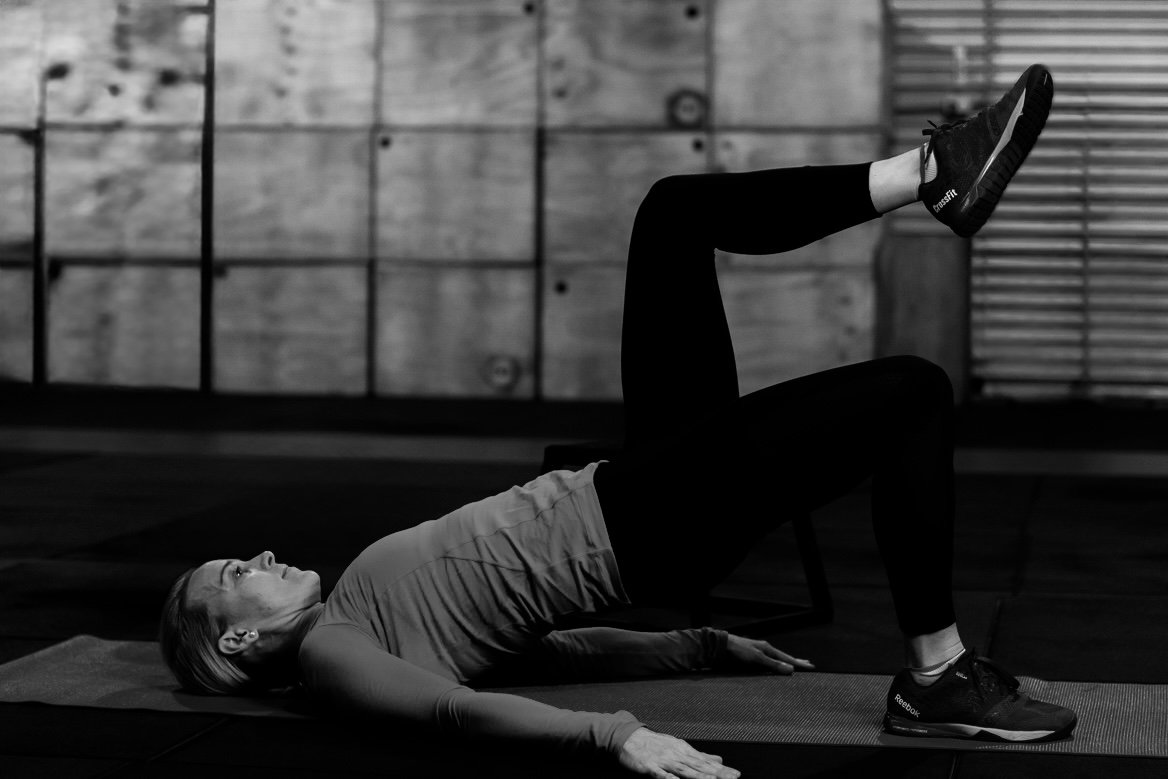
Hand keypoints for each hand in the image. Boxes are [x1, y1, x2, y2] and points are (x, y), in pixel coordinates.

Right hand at [619, 727, 740, 778]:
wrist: (629, 737)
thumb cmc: (655, 744)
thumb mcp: (679, 747)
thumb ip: (700, 756)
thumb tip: (718, 760)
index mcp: (684, 750)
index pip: (706, 762)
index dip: (722, 769)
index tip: (736, 775)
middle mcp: (676, 754)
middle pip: (699, 766)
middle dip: (716, 773)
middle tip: (732, 778)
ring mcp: (664, 760)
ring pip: (684, 770)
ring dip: (698, 776)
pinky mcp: (650, 767)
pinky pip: (661, 774)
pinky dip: (669, 778)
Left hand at [721, 634, 813, 674]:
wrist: (720, 647)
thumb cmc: (738, 651)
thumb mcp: (757, 658)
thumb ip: (773, 664)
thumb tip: (791, 669)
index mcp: (768, 649)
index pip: (788, 658)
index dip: (799, 664)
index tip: (811, 667)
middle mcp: (765, 650)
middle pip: (784, 657)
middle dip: (795, 661)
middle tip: (807, 663)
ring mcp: (758, 653)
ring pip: (776, 659)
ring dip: (786, 662)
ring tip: (794, 665)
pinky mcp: (751, 658)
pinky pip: (768, 662)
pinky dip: (776, 664)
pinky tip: (774, 666)